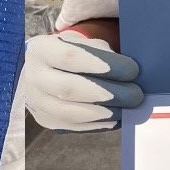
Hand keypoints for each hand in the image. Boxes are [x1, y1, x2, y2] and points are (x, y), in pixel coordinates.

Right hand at [22, 30, 142, 131]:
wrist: (38, 72)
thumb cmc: (67, 54)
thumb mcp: (79, 43)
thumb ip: (99, 52)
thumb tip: (128, 72)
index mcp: (41, 50)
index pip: (71, 57)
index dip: (102, 64)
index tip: (132, 69)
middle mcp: (33, 77)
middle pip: (70, 88)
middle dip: (108, 93)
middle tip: (135, 94)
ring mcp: (36, 102)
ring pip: (71, 112)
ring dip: (105, 112)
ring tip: (128, 108)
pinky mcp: (45, 120)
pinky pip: (73, 126)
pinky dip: (98, 124)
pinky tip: (116, 118)